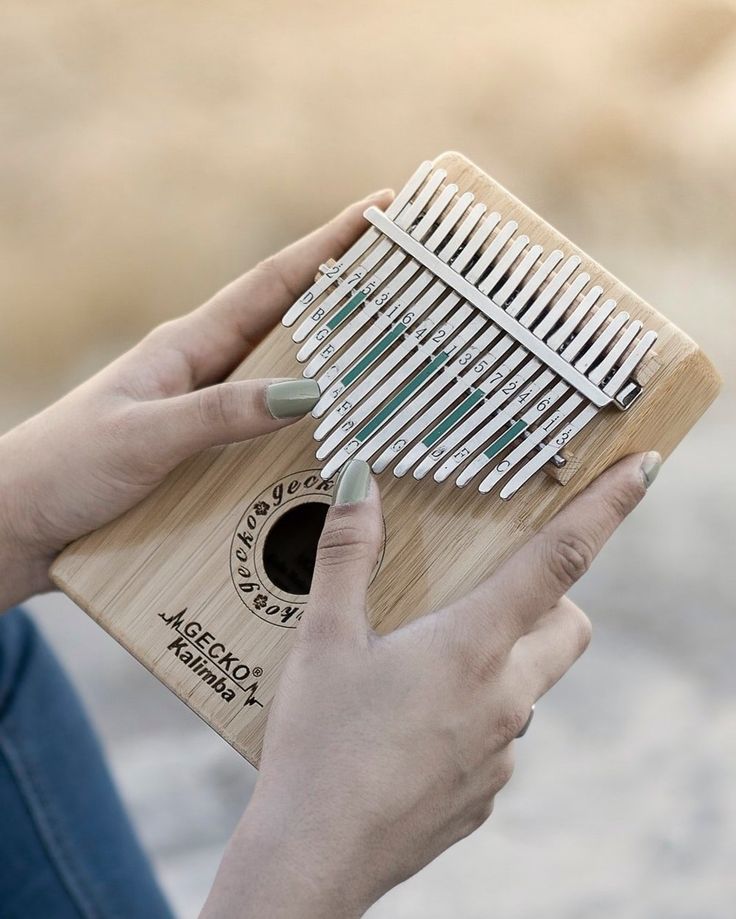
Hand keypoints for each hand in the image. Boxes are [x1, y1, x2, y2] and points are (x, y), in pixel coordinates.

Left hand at [0, 190, 392, 610]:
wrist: (12, 528)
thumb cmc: (61, 470)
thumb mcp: (143, 436)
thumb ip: (219, 415)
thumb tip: (306, 393)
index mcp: (187, 347)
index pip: (272, 284)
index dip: (329, 245)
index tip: (380, 211)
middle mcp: (202, 373)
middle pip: (289, 325)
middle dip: (348, 298)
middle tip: (410, 283)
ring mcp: (203, 413)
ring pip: (284, 382)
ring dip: (335, 370)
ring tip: (394, 364)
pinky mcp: (200, 456)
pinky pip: (268, 435)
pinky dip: (305, 434)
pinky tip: (335, 452)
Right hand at [202, 452, 658, 918]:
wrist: (312, 861)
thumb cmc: (318, 747)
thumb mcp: (323, 640)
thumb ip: (348, 554)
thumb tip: (360, 483)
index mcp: (472, 646)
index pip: (559, 559)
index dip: (606, 508)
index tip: (642, 469)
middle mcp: (506, 697)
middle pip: (567, 626)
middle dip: (549, 599)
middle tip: (485, 594)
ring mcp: (502, 751)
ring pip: (533, 682)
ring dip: (504, 659)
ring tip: (425, 667)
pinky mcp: (486, 792)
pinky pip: (503, 734)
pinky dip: (477, 712)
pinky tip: (412, 726)